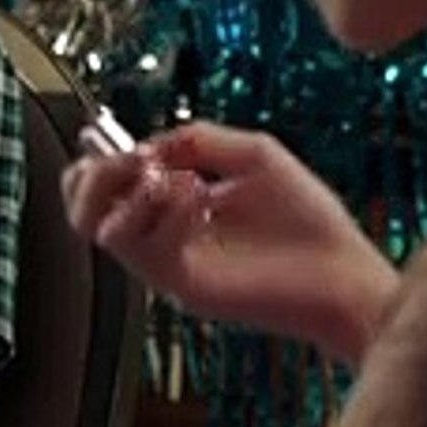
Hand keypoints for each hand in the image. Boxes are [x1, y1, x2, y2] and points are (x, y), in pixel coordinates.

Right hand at [62, 121, 397, 363]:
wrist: (345, 275)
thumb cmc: (309, 221)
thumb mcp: (253, 155)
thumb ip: (198, 140)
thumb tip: (149, 146)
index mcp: (172, 209)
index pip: (104, 189)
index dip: (100, 159)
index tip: (125, 141)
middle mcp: (161, 239)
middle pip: (81, 213)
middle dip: (95, 174)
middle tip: (132, 159)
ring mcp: (169, 265)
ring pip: (100, 231)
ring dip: (128, 190)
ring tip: (172, 176)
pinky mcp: (184, 286)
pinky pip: (146, 247)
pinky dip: (167, 211)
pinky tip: (203, 196)